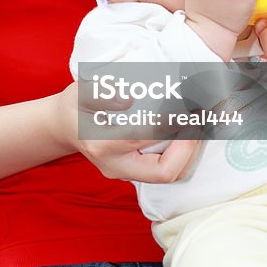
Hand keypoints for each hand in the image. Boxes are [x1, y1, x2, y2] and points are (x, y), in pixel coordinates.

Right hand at [56, 80, 201, 182]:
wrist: (64, 125)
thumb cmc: (75, 106)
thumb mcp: (80, 91)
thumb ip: (101, 93)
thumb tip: (129, 99)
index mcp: (103, 145)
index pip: (147, 138)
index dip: (172, 122)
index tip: (189, 103)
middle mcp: (116, 166)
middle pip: (164, 172)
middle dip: (189, 147)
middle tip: (202, 120)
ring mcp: (125, 174)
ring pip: (168, 175)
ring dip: (190, 152)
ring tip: (201, 124)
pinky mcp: (134, 172)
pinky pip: (165, 170)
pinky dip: (182, 153)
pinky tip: (190, 131)